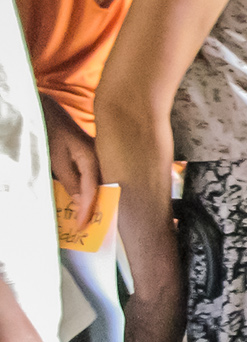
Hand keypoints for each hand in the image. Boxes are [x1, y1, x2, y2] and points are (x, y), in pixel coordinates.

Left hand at [40, 96, 99, 230]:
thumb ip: (70, 181)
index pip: (93, 190)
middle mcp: (99, 160)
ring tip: (89, 218)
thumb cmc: (51, 134)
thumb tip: (80, 202)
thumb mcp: (56, 160)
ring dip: (94, 200)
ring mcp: (96, 158)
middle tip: (90, 228)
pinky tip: (85, 200)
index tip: (82, 227)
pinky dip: (89, 191)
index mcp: (92, 159)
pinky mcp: (91, 158)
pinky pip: (93, 178)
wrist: (48, 113)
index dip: (87, 210)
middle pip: (103, 189)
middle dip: (97, 208)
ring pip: (99, 184)